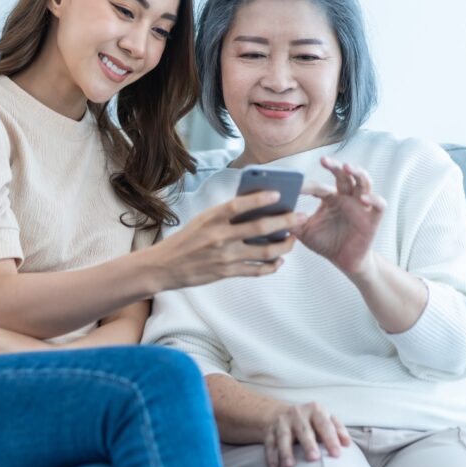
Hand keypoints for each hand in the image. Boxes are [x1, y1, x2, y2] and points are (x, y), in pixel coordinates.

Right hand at [156, 191, 307, 289]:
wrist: (165, 266)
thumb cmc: (185, 240)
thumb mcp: (202, 220)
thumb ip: (225, 215)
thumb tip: (255, 208)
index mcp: (212, 219)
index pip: (240, 204)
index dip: (261, 198)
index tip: (278, 194)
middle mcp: (220, 237)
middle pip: (260, 228)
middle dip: (285, 221)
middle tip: (300, 216)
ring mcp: (225, 256)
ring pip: (264, 251)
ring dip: (284, 246)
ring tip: (292, 240)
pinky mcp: (227, 272)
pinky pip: (256, 270)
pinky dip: (271, 266)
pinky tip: (279, 261)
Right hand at [263, 401, 351, 466]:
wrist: (281, 413)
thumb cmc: (311, 422)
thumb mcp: (325, 419)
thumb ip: (337, 430)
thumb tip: (347, 444)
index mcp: (315, 410)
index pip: (324, 424)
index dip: (331, 439)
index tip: (337, 455)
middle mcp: (297, 413)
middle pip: (303, 430)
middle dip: (308, 444)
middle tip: (314, 458)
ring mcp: (282, 421)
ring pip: (283, 436)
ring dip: (286, 451)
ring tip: (289, 466)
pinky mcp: (269, 430)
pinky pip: (269, 444)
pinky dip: (271, 456)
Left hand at [296, 157, 386, 275]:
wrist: (345, 261)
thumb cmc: (326, 243)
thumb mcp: (304, 232)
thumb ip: (290, 222)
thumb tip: (269, 214)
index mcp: (330, 198)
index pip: (318, 186)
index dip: (306, 185)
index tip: (293, 185)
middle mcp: (347, 197)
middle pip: (344, 175)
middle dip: (335, 166)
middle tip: (324, 160)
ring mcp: (362, 206)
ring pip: (364, 183)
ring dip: (357, 174)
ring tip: (348, 168)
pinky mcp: (373, 218)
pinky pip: (379, 204)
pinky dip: (374, 198)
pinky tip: (364, 198)